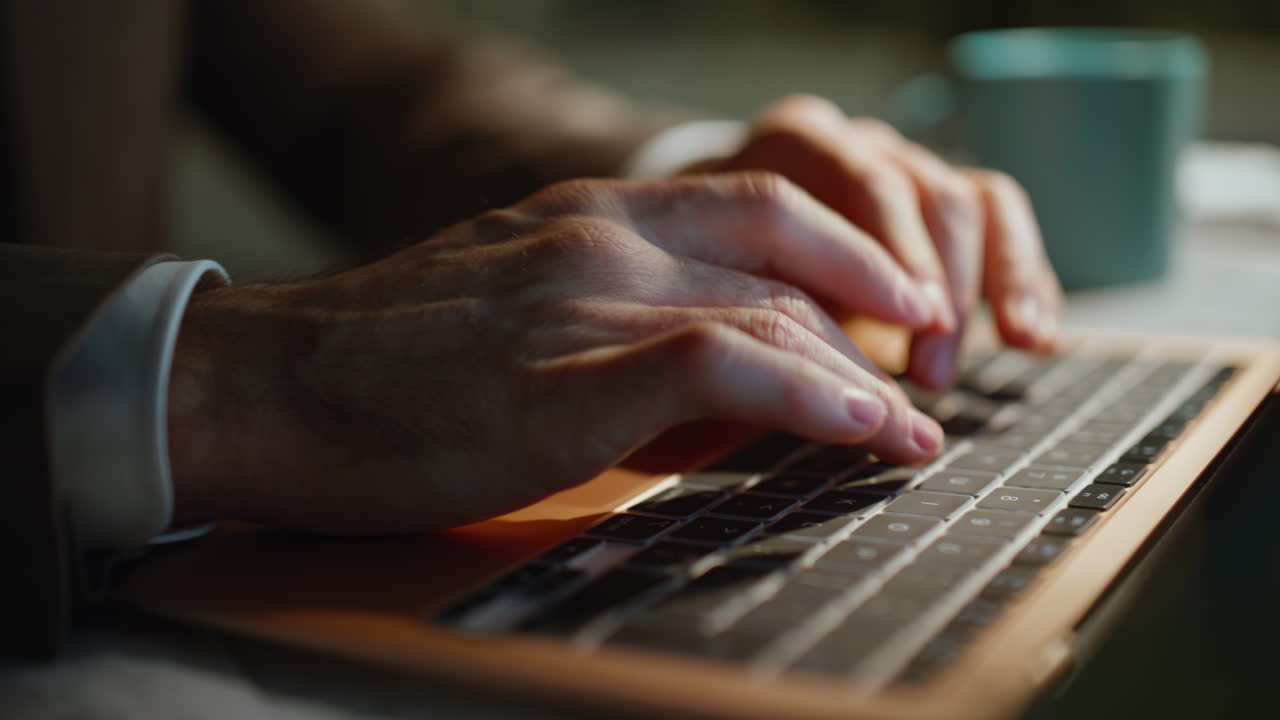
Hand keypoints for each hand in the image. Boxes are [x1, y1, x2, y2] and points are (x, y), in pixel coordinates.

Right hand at [167, 173, 945, 533]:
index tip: (898, 312)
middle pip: (786, 263)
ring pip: (773, 311)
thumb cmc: (384, 365)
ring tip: (913, 433)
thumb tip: (714, 386)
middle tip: (924, 381)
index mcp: (588, 214)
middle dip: (874, 325)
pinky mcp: (569, 376)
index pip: (758, 208)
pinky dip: (814, 396)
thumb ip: (612, 326)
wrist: (266, 385)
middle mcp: (601, 237)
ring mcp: (587, 299)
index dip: (847, 256)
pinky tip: (867, 431)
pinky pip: (727, 364)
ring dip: (864, 376)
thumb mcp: (514, 310)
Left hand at [694, 95, 1062, 387]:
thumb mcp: (725, 285)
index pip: (866, 182)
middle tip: (934, 368)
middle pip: (930, 191)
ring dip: (1001, 278)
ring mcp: (908, 169)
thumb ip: (762, 310)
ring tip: (1016, 344)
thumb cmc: (717, 276)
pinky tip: (1034, 336)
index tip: (915, 322)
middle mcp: (861, 146)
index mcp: (797, 143)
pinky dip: (1026, 280)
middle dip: (944, 281)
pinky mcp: (947, 207)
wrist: (724, 251)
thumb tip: (806, 376)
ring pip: (977, 202)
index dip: (896, 252)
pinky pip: (1003, 226)